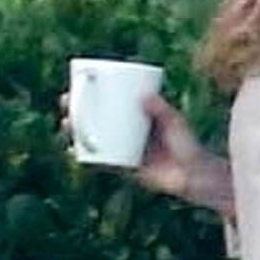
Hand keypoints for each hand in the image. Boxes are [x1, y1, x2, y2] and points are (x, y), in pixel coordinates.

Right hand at [59, 90, 233, 212]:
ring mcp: (125, 149)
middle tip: (65, 101)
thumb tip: (143, 95)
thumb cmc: (190, 146)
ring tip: (65, 123)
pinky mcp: (125, 168)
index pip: (112, 101)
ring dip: (76, 131)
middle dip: (77, 109)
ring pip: (94, 138)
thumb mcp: (175, 123)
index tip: (79, 82)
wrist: (194, 177)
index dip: (93, 93)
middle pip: (97, 118)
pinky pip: (100, 162)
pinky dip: (86, 156)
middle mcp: (129, 132)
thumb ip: (161, 110)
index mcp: (139, 117)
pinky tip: (72, 150)